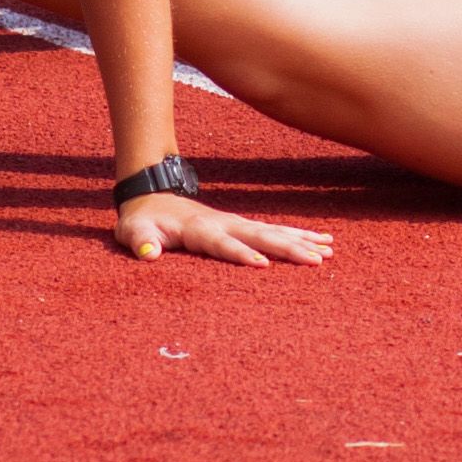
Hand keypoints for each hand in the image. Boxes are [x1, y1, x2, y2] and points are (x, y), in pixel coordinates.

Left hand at [111, 193, 332, 267]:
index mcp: (199, 229)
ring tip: (329, 251)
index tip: (263, 265)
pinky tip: (321, 241)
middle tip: (316, 260)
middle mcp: (223, 224)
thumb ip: (140, 242)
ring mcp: (235, 223)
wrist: (152, 196)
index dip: (240, 254)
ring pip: (273, 232)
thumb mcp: (132, 231)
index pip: (223, 244)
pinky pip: (274, 231)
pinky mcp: (241, 227)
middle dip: (287, 248)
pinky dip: (298, 235)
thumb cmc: (142, 221)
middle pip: (259, 236)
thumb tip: (148, 254)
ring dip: (300, 241)